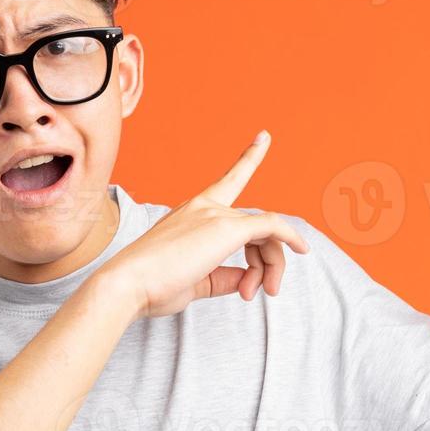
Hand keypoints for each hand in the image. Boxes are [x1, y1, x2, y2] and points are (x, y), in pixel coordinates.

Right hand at [98, 131, 310, 320]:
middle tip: (264, 291)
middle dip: (269, 258)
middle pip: (255, 225)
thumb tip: (245, 281)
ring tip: (259, 293)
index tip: (263, 137)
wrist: (127, 285)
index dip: (248, 159)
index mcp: (190, 213)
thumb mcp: (193, 281)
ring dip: (271, 264)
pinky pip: (271, 226)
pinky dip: (290, 238)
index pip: (227, 182)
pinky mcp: (225, 227)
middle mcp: (203, 207)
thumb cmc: (151, 286)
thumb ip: (222, 277)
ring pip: (265, 231)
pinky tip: (302, 249)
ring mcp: (214, 215)